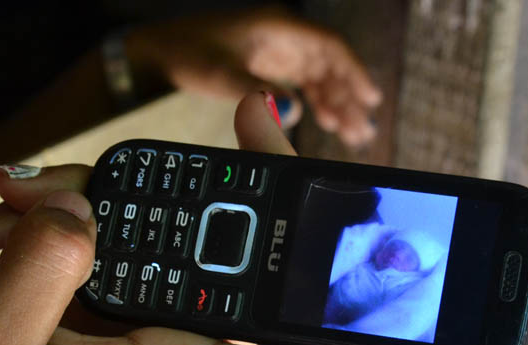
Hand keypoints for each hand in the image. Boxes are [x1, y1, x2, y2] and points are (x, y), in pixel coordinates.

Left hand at [125, 6, 380, 145]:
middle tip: (362, 130)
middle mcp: (284, 37)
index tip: (370, 99)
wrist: (158, 54)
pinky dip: (318, 104)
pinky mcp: (270, 69)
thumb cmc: (188, 54)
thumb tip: (290, 112)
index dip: (354, 74)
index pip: (330, 47)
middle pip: (330, 67)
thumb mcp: (222, 75)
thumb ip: (257, 95)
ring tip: (352, 134)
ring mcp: (279, 53)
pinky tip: (327, 124)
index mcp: (279, 28)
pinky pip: (304, 86)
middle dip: (348, 98)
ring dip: (337, 104)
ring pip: (320, 79)